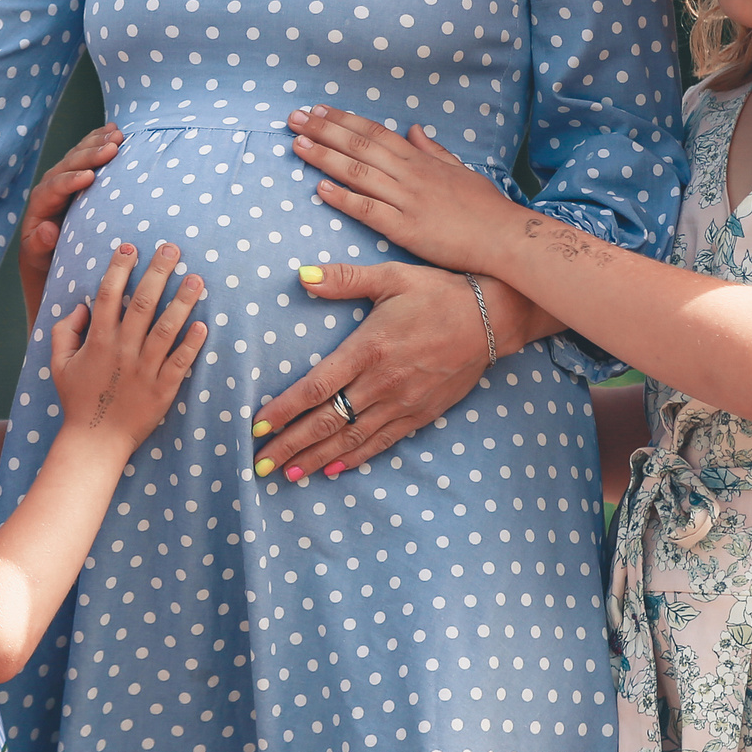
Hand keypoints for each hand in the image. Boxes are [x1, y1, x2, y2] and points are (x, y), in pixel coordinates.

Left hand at [19, 122, 122, 331]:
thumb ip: (39, 247)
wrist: (51, 271)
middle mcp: (48, 193)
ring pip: (77, 157)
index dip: (69, 181)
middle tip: (113, 145)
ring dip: (96, 143)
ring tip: (118, 134)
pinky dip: (99, 143)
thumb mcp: (40, 263)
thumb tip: (46, 229)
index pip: (52, 189)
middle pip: (66, 166)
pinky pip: (86, 158)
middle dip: (89, 155)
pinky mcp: (77, 183)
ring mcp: (63, 184)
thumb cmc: (47, 271)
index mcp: (38, 210)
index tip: (90, 176)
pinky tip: (116, 131)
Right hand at [49, 241, 207, 450]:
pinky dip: (192, 344)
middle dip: (158, 272)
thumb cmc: (77, 399)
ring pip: (166, 329)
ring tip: (196, 279)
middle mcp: (123, 350)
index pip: (109, 295)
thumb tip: (81, 306)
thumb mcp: (59, 363)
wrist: (95, 440)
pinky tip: (204, 325)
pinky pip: (180, 362)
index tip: (130, 246)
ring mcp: (144, 369)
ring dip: (182, 302)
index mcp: (98, 341)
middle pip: (142, 304)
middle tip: (172, 249)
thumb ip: (63, 331)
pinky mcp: (163, 389)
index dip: (119, 268)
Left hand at [249, 262, 546, 483]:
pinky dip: (355, 458)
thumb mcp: (390, 277)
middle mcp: (383, 382)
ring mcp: (403, 402)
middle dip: (291, 445)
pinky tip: (333, 470)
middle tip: (261, 464)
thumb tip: (302, 276)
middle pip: (328, 421)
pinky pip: (382, 442)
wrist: (493, 317)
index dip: (285, 410)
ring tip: (289, 474)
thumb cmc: (437, 292)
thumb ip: (344, 279)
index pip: (317, 387)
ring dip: (317, 458)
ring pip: (352, 438)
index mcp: (369, 348)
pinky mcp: (421, 413)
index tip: (258, 426)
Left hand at [288, 105, 524, 269]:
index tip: (318, 110)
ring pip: (358, 172)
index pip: (375, 132)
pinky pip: (370, 210)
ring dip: (324, 157)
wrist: (506, 237)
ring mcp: (408, 200)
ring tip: (297, 144)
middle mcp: (410, 174)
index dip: (343, 120)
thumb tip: (413, 130)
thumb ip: (434, 151)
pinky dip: (344, 198)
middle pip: (359, 145)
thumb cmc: (486, 208)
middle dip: (323, 130)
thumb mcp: (460, 170)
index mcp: (421, 160)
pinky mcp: (407, 228)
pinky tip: (321, 188)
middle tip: (293, 118)